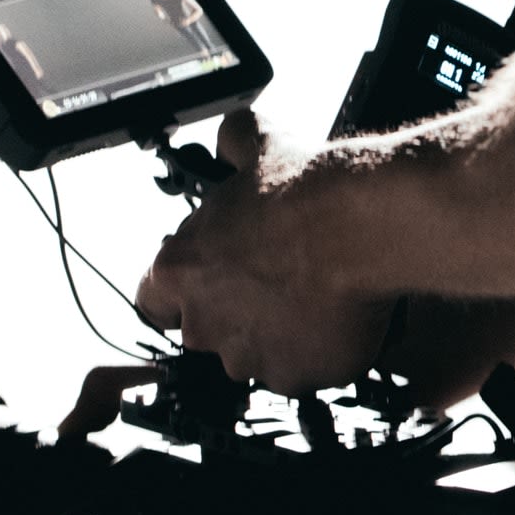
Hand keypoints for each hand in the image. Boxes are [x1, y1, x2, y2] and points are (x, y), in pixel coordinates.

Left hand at [134, 109, 393, 391]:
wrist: (361, 227)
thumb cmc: (306, 193)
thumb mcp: (260, 146)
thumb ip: (233, 142)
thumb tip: (231, 136)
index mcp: (181, 270)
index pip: (153, 300)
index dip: (181, 291)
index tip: (207, 280)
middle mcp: (204, 323)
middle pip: (207, 329)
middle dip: (238, 311)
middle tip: (276, 279)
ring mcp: (249, 357)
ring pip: (256, 354)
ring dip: (277, 333)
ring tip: (313, 295)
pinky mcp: (296, 378)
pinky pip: (302, 371)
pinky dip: (317, 351)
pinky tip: (337, 316)